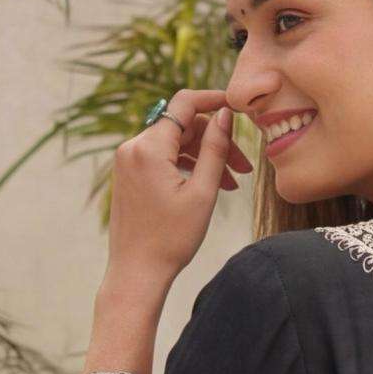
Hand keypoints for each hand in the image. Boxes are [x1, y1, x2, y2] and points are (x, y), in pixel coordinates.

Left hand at [107, 87, 249, 290]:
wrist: (137, 273)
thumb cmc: (170, 240)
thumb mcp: (202, 193)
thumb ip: (216, 149)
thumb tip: (225, 115)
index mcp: (149, 148)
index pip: (185, 104)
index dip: (214, 100)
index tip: (237, 107)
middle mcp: (133, 147)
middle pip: (183, 127)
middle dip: (215, 141)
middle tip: (244, 167)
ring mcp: (128, 161)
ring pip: (174, 144)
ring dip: (204, 157)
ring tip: (231, 183)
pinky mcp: (129, 174)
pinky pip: (162, 158)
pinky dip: (185, 166)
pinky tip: (207, 186)